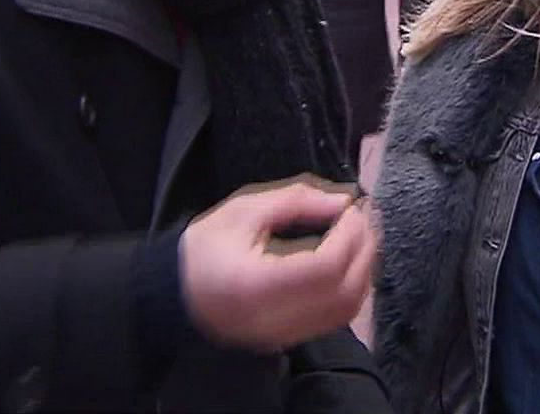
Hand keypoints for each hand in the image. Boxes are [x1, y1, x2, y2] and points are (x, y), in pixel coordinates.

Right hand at [179, 178, 374, 352]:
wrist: (174, 295)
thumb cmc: (203, 249)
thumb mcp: (243, 211)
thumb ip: (295, 201)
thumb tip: (342, 201)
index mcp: (255, 283)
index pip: (325, 267)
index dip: (350, 234)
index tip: (352, 207)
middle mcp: (273, 318)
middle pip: (345, 291)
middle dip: (364, 249)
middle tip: (365, 216)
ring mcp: (282, 335)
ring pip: (347, 310)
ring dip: (363, 269)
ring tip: (360, 235)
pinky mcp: (288, 339)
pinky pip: (335, 319)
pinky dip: (351, 288)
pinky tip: (348, 261)